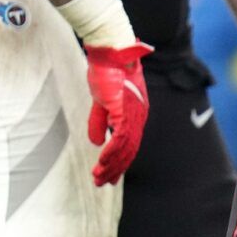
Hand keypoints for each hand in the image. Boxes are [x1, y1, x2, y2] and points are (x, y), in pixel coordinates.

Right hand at [85, 42, 153, 185]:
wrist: (110, 53)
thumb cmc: (106, 72)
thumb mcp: (101, 102)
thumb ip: (100, 122)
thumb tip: (97, 143)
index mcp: (135, 115)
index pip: (129, 145)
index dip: (118, 162)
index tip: (107, 176)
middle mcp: (138, 117)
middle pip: (129, 151)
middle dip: (115, 170)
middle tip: (101, 183)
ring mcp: (134, 114)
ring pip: (126, 148)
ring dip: (111, 165)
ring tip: (98, 177)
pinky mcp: (125, 110)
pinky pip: (121, 137)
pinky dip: (112, 152)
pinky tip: (103, 162)